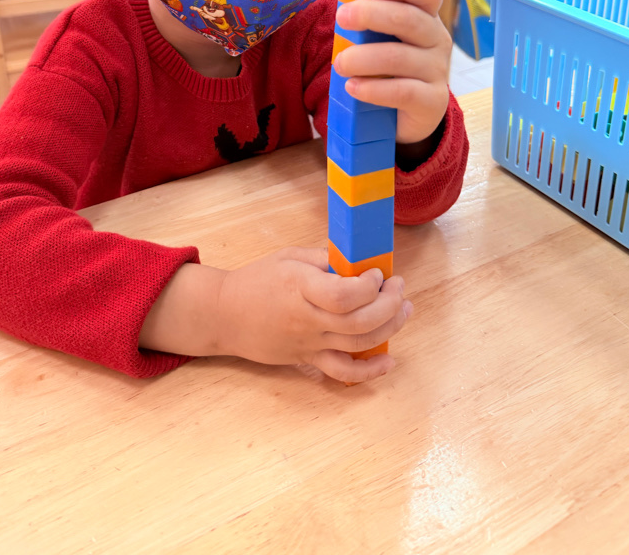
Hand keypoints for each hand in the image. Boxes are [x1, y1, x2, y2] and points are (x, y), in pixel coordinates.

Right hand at [217, 248, 411, 382]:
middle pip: (358, 322)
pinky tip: (387, 361)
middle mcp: (306, 319)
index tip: (378, 273)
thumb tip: (358, 261)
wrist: (225, 314)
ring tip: (403, 311)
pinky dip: (368, 372)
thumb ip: (324, 259)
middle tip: (399, 289)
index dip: (370, 286)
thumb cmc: (256, 280)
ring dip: (390, 329)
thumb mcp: (289, 257)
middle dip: (389, 305)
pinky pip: (342, 372)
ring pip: (358, 345)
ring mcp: (308, 343)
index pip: (344, 295)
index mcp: (300, 288)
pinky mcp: (308, 359)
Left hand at [333, 0, 450, 146]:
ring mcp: (438, 70)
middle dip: (372, 14)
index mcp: (425, 14)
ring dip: (363, 58)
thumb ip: (359, 1)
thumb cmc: (385, 62)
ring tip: (340, 64)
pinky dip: (373, 89)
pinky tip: (353, 87)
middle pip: (410, 19)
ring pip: (400, 57)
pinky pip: (402, 92)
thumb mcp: (372, 31)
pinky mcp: (432, 101)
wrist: (402, 114)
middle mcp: (437, 38)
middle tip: (342, 17)